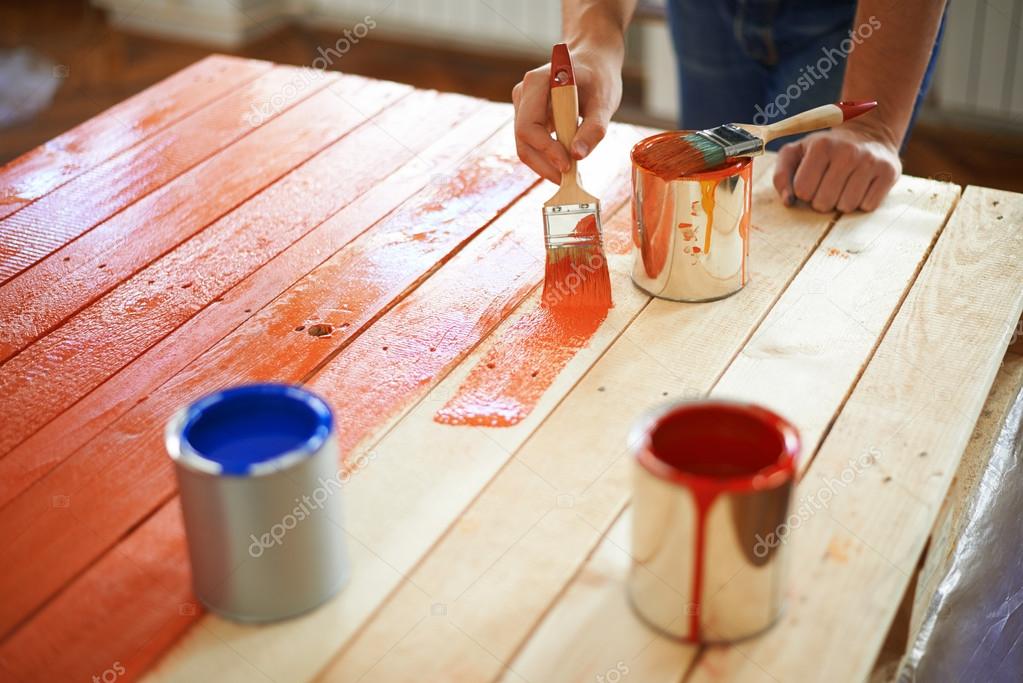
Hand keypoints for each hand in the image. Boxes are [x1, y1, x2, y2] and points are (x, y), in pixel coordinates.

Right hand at [512, 47, 622, 183]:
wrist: (593, 62)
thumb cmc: (599, 77)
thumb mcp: (604, 101)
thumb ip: (593, 128)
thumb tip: (578, 156)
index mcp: (537, 83)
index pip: (529, 126)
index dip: (546, 150)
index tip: (569, 166)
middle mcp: (523, 94)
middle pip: (523, 140)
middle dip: (544, 164)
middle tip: (569, 179)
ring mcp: (523, 107)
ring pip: (525, 146)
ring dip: (546, 164)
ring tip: (571, 174)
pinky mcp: (528, 118)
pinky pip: (532, 145)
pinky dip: (548, 158)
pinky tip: (567, 164)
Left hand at [772, 120, 901, 212]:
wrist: (868, 134)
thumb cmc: (824, 150)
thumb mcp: (796, 153)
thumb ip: (781, 175)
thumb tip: (788, 201)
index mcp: (821, 146)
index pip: (802, 191)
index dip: (804, 191)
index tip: (812, 180)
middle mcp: (848, 152)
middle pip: (823, 203)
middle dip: (822, 200)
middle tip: (829, 184)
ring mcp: (870, 161)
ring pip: (846, 207)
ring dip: (842, 203)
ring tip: (845, 185)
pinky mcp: (889, 172)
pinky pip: (868, 206)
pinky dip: (862, 202)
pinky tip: (861, 186)